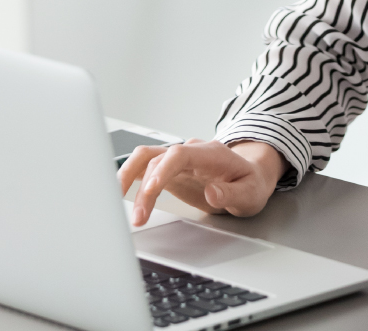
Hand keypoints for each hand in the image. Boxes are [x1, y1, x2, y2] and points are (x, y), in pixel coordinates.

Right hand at [118, 138, 287, 226]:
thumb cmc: (250, 183)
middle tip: (137, 216)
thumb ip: (232, 193)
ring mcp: (177, 159)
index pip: (180, 154)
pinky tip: (116, 194)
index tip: (151, 191)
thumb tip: (212, 192)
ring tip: (117, 207)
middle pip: (155, 158)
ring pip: (143, 159)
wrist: (249, 175)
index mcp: (210, 154)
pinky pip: (143, 168)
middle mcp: (190, 151)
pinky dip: (128, 179)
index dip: (162, 170)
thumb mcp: (250, 193)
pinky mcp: (168, 169)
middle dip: (141, 187)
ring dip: (127, 180)